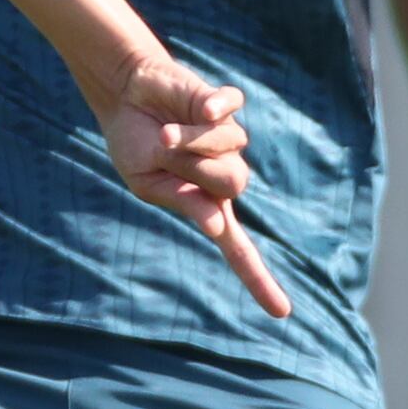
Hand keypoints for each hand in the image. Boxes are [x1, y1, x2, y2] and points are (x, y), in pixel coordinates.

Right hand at [99, 55, 288, 317]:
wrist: (125, 95)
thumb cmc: (135, 144)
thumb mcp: (147, 180)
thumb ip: (180, 199)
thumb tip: (217, 226)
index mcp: (206, 203)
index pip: (237, 249)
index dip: (259, 280)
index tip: (282, 313)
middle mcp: (224, 173)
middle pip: (235, 183)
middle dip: (198, 169)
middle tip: (170, 153)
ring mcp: (228, 137)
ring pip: (231, 146)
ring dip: (190, 140)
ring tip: (167, 131)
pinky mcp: (224, 104)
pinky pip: (230, 109)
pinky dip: (215, 109)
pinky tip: (200, 108)